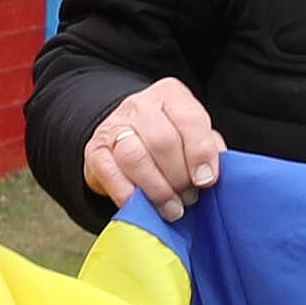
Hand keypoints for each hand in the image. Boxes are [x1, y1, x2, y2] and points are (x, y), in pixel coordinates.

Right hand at [84, 77, 227, 216]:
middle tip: (189, 199)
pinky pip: (111, 175)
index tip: (206, 181)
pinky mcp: (94, 151)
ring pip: (135, 157)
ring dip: (157, 190)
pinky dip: (129, 196)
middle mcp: (140, 105)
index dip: (200, 153)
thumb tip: (211, 175)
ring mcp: (113, 126)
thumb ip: (208, 150)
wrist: (126, 141)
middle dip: (179, 177)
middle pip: (162, 141)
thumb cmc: (170, 144)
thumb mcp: (194, 138)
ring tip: (171, 208)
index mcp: (171, 95)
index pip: (189, 119)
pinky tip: (144, 208)